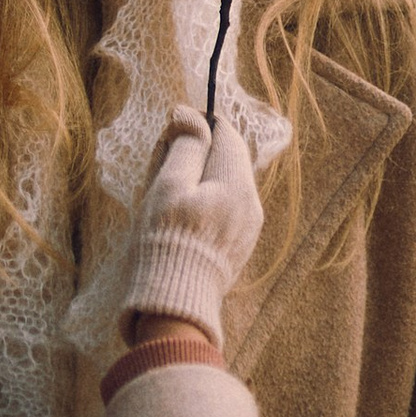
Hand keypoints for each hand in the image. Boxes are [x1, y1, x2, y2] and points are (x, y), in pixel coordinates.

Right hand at [121, 104, 265, 348]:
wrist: (175, 302)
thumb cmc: (166, 240)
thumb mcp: (169, 184)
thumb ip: (185, 145)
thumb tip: (190, 114)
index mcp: (237, 184)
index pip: (226, 133)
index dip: (198, 126)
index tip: (171, 135)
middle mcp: (252, 204)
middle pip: (228, 159)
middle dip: (197, 155)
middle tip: (163, 170)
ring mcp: (248, 228)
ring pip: (226, 185)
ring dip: (200, 181)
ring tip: (170, 200)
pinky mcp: (239, 247)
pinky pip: (226, 210)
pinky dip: (206, 205)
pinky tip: (183, 221)